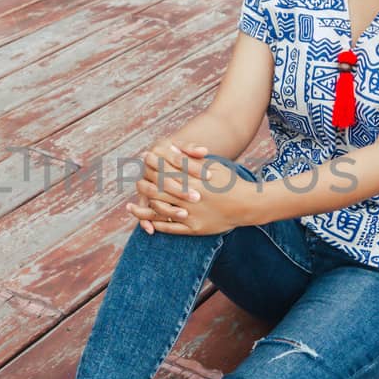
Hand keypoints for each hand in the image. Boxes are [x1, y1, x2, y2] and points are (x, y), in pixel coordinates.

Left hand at [125, 139, 251, 235]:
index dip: (153, 167)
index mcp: (193, 181)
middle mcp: (190, 198)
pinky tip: (148, 224)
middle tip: (136, 182)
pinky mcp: (196, 229)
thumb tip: (169, 149)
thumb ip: (190, 160)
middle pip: (159, 192)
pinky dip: (158, 225)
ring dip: (143, 211)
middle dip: (145, 187)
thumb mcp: (211, 166)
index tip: (144, 162)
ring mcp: (192, 215)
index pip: (166, 173)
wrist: (248, 205)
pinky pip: (172, 228)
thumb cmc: (229, 182)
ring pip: (161, 212)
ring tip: (131, 208)